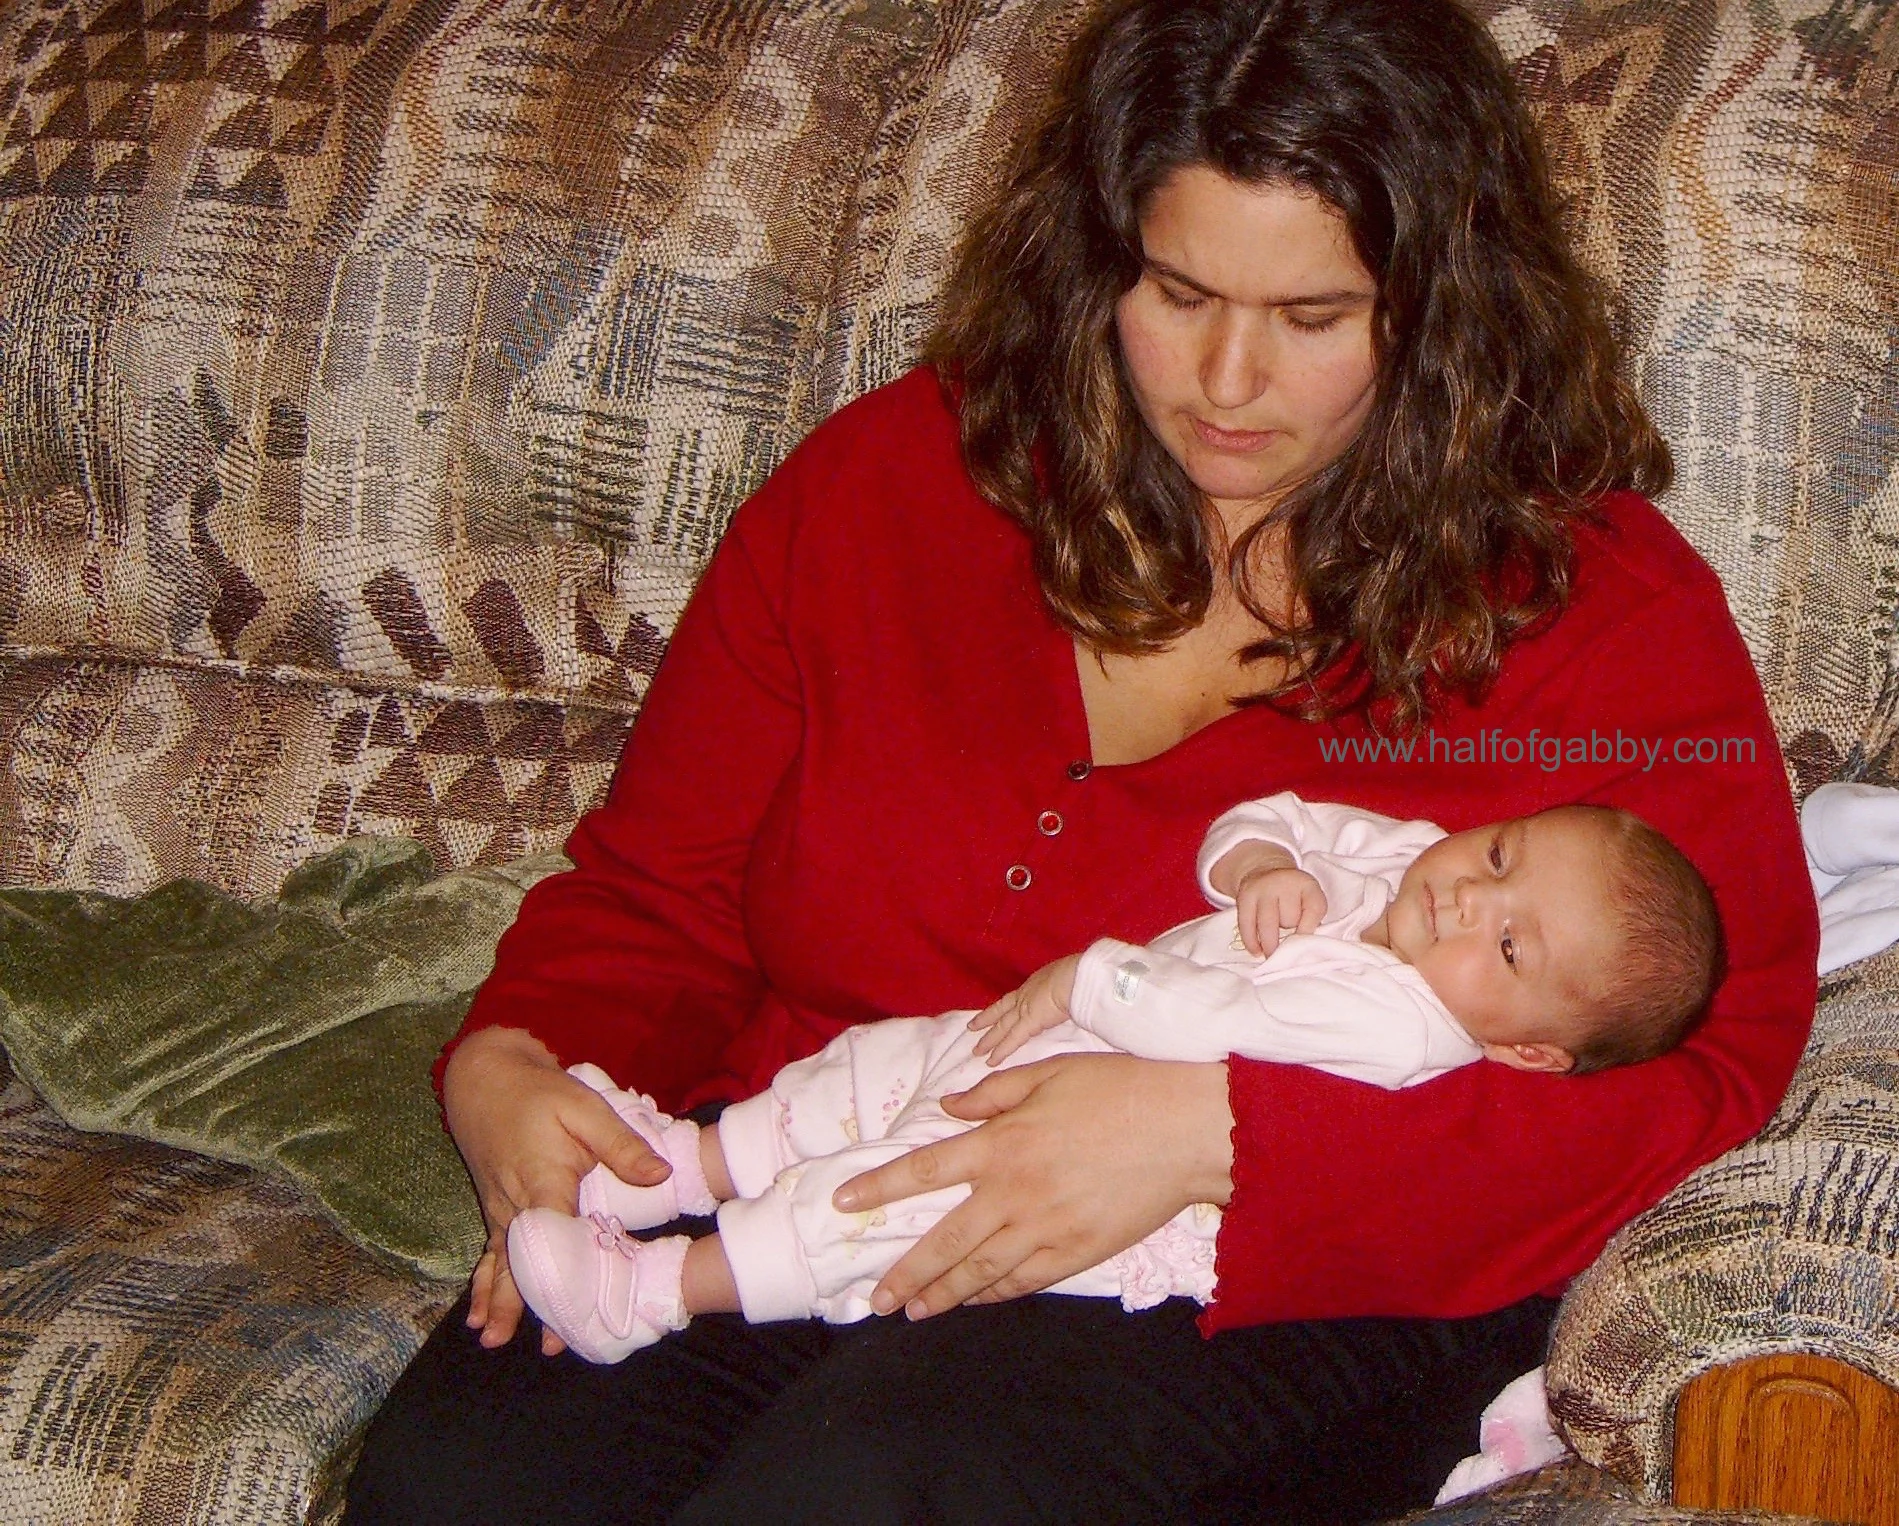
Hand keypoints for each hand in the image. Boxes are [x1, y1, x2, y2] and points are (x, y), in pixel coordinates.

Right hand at [442, 1026, 672, 1354]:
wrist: (485, 1078)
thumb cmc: (540, 1093)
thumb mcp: (585, 1109)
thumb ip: (622, 1145)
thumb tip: (662, 1175)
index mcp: (544, 1182)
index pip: (557, 1235)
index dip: (569, 1271)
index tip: (579, 1305)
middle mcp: (516, 1204)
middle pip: (525, 1261)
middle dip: (532, 1303)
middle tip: (544, 1344)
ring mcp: (500, 1210)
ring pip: (503, 1264)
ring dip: (502, 1303)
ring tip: (493, 1339)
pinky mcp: (495, 1210)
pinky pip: (491, 1254)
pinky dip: (486, 1285)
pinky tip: (477, 1316)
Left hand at [831, 1053, 1232, 1318]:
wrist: (1185, 1128)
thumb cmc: (1119, 1089)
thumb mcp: (1049, 1072)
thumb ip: (993, 1092)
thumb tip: (948, 1108)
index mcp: (1001, 1143)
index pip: (923, 1170)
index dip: (878, 1188)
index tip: (843, 1203)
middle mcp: (1012, 1192)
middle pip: (943, 1241)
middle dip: (904, 1273)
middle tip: (874, 1298)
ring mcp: (1044, 1229)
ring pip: (979, 1272)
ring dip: (941, 1294)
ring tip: (912, 1311)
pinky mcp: (1076, 1252)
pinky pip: (1023, 1281)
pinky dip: (993, 1295)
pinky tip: (973, 1302)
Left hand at [969, 954, 1080, 1064]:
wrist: (1077, 977)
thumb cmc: (1078, 974)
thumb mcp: (1068, 976)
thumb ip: (1065, 988)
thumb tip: (1072, 993)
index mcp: (1035, 983)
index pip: (1015, 997)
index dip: (1004, 1005)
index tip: (995, 1011)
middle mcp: (1025, 995)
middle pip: (1001, 1010)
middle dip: (986, 1020)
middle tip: (972, 1027)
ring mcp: (1024, 1009)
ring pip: (1001, 1027)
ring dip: (988, 1040)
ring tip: (976, 1051)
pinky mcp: (1029, 1023)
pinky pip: (1012, 1041)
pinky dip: (1001, 1052)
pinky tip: (991, 1062)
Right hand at [1232, 865, 1325, 955]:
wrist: (1264, 872)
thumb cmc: (1292, 897)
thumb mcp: (1308, 901)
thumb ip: (1311, 922)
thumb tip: (1303, 949)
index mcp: (1307, 885)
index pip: (1314, 908)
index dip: (1310, 929)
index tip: (1304, 945)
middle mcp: (1285, 882)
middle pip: (1289, 917)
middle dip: (1289, 934)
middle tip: (1287, 946)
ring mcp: (1262, 888)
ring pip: (1267, 923)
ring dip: (1270, 944)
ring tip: (1271, 956)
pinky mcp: (1244, 896)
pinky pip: (1246, 924)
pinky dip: (1251, 941)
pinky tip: (1256, 951)